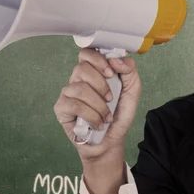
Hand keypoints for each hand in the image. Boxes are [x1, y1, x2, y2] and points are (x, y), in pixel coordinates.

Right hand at [54, 48, 141, 162]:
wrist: (112, 140)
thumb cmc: (119, 114)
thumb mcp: (132, 90)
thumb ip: (129, 70)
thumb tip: (115, 59)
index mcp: (93, 70)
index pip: (87, 52)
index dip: (98, 60)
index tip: (111, 74)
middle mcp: (78, 79)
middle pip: (82, 68)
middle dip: (101, 85)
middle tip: (111, 99)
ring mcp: (68, 92)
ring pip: (80, 88)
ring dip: (99, 105)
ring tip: (107, 116)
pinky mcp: (62, 107)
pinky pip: (75, 105)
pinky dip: (91, 115)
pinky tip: (97, 123)